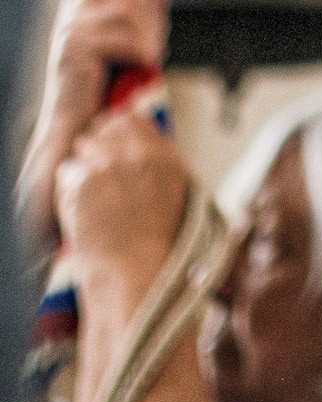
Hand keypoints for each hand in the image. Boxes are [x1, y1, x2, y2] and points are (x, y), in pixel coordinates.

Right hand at [17, 0, 167, 251]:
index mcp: (77, 10)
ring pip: (123, 7)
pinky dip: (141, 51)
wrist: (83, 133)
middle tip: (156, 31)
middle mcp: (68, 16)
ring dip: (148, 29)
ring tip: (151, 54)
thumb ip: (137, 13)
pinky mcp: (74, 53)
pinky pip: (123, 37)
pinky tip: (142, 66)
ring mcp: (68, 32)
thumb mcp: (125, 43)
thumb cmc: (106, 91)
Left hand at [55, 111, 188, 290]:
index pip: (130, 120)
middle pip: (103, 128)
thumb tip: (135, 152)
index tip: (108, 150)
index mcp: (166, 158)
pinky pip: (66, 173)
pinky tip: (80, 214)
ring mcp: (112, 165)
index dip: (114, 132)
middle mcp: (141, 155)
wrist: (138, 280)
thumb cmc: (157, 254)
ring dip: (81, 168)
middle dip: (94, 147)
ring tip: (89, 200)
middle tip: (93, 177)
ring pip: (82, 147)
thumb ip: (157, 168)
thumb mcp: (176, 200)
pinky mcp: (85, 182)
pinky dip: (67, 192)